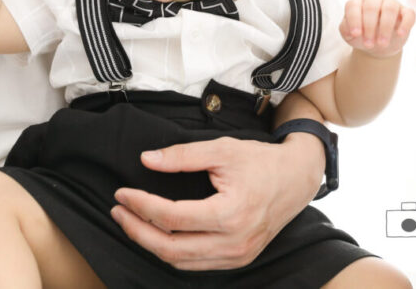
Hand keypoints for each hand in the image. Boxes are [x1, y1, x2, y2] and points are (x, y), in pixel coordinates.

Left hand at [110, 135, 321, 270]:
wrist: (297, 178)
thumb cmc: (260, 161)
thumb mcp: (222, 149)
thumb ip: (183, 155)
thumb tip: (147, 160)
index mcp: (230, 213)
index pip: (171, 217)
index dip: (141, 205)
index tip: (122, 193)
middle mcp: (234, 241)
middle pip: (170, 248)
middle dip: (137, 230)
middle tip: (118, 210)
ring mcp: (237, 255)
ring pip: (180, 261)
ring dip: (150, 244)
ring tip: (131, 222)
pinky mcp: (238, 259)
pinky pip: (196, 265)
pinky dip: (172, 253)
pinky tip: (157, 235)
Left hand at [339, 0, 414, 58]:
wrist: (377, 45)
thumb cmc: (361, 35)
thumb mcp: (349, 34)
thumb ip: (346, 29)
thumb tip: (352, 30)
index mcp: (358, 2)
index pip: (353, 6)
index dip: (354, 20)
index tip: (355, 34)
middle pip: (372, 7)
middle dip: (369, 27)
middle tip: (369, 44)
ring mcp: (391, 4)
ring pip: (390, 8)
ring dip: (385, 27)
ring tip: (382, 43)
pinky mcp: (405, 13)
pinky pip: (409, 13)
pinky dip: (406, 23)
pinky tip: (400, 34)